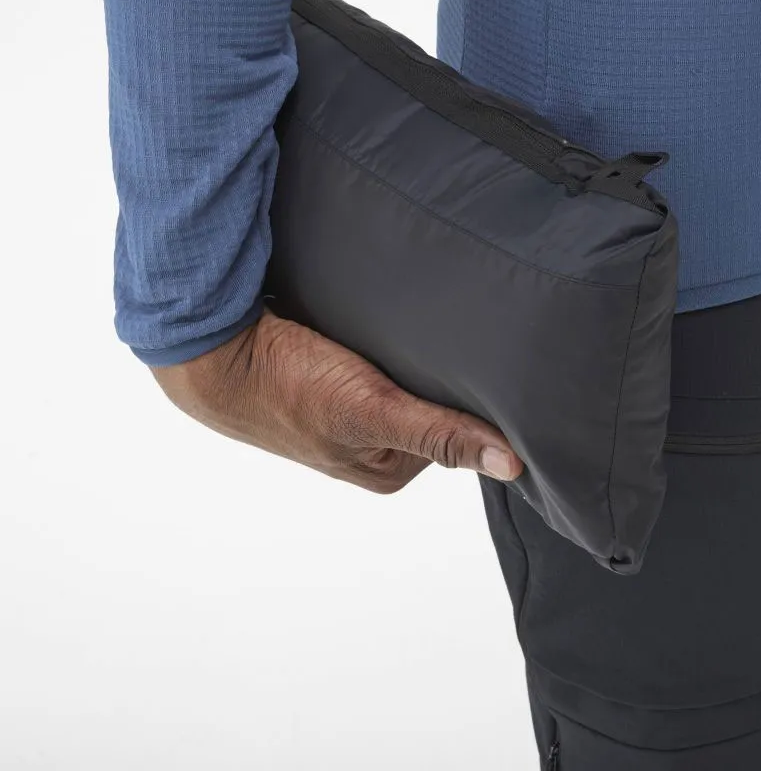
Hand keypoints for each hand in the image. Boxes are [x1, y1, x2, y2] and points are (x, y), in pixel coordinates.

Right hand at [150, 309, 522, 492]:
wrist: (212, 354)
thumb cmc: (287, 386)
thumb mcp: (372, 411)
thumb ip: (439, 433)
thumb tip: (512, 464)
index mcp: (388, 470)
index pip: (457, 428)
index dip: (469, 394)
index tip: (476, 361)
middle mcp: (372, 448)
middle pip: (430, 402)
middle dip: (435, 371)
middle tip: (433, 336)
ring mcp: (348, 415)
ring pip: (403, 380)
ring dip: (408, 353)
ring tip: (409, 325)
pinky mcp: (330, 383)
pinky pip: (374, 362)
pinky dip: (381, 343)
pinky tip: (379, 324)